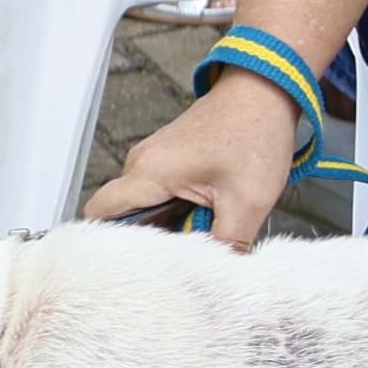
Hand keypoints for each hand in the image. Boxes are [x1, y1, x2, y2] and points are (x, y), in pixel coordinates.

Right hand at [83, 76, 293, 252]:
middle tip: (174, 265)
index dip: (110, 248)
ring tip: (195, 242)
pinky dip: (177, 212)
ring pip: (145, 208)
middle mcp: (142, 164)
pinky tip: (204, 221)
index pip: (99, 216)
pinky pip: (161, 195)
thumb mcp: (248, 200)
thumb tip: (220, 277)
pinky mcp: (171, 160)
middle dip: (147, 244)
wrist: (267, 91)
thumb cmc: (255, 131)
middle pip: (123, 218)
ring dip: (167, 227)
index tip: (129, 272)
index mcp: (148, 172)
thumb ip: (228, 244)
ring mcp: (156, 160)